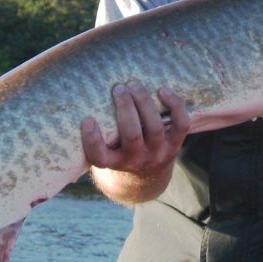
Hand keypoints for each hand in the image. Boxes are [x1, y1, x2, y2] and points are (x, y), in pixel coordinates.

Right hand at [81, 80, 190, 202]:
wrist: (147, 177)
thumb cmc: (118, 152)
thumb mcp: (106, 149)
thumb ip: (97, 132)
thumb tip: (82, 96)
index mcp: (114, 163)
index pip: (99, 157)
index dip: (92, 140)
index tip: (87, 120)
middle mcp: (136, 160)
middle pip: (131, 135)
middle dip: (125, 108)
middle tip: (118, 88)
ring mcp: (158, 153)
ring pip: (154, 127)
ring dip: (144, 102)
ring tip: (134, 84)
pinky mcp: (175, 145)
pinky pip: (180, 124)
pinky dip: (175, 106)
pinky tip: (163, 90)